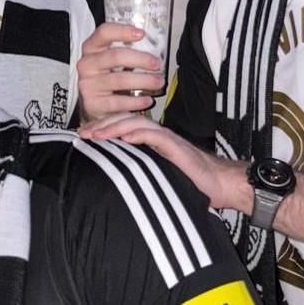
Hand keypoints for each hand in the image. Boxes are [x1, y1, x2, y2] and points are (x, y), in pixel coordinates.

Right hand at [76, 23, 163, 122]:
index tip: (141, 33)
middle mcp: (87, 64)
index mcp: (91, 48)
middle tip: (156, 64)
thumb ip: (125, 50)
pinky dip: (137, 101)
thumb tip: (153, 47)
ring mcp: (88, 84)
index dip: (123, 31)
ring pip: (120, 80)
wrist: (94, 105)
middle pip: (115, 56)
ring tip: (158, 82)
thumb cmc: (106, 78)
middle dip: (141, 59)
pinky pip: (119, 101)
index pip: (103, 33)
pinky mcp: (93, 103)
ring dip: (144, 81)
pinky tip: (147, 100)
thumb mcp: (110, 61)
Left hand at [79, 113, 251, 211]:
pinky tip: (124, 137)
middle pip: (125, 120)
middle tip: (82, 133)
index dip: (102, 128)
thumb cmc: (191, 182)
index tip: (84, 136)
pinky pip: (155, 135)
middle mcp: (157, 136)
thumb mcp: (157, 176)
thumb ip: (139, 170)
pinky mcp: (177, 147)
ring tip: (97, 133)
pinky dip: (138, 134)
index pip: (122, 127)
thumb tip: (112, 178)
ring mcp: (167, 139)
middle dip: (102, 124)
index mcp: (151, 141)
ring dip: (114, 126)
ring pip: (137, 123)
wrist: (220, 184)